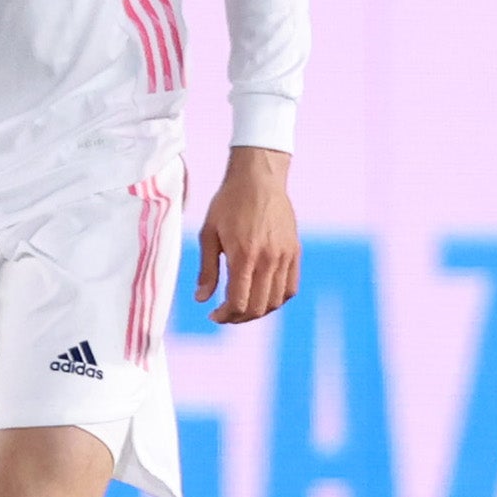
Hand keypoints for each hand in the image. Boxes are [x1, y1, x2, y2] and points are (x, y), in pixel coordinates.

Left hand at [194, 145, 299, 325]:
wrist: (259, 179)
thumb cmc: (228, 204)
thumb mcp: (208, 234)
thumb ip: (206, 269)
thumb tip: (202, 299)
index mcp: (244, 255)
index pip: (239, 301)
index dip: (225, 316)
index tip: (213, 316)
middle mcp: (268, 259)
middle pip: (258, 306)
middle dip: (238, 317)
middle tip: (224, 315)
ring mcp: (285, 256)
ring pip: (276, 300)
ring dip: (257, 311)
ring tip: (241, 308)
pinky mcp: (295, 251)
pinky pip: (291, 287)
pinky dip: (277, 299)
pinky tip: (261, 297)